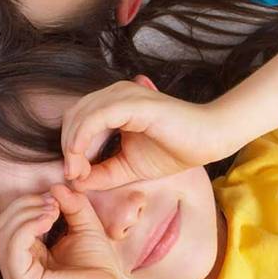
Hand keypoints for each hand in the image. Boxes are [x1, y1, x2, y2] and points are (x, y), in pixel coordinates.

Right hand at [0, 184, 133, 278]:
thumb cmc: (98, 267)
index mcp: (26, 254)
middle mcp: (15, 266)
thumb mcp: (85, 225)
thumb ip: (72, 205)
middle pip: (2, 222)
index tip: (54, 197)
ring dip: (27, 213)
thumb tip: (55, 186)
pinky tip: (48, 221)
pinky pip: (12, 247)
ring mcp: (15, 276)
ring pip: (4, 232)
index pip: (10, 220)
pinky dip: (27, 227)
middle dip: (26, 205)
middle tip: (53, 203)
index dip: (29, 202)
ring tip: (53, 211)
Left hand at [61, 76, 234, 190]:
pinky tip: (81, 157)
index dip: (69, 149)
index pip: (76, 122)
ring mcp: (123, 95)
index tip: (73, 177)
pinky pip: (96, 117)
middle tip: (74, 176)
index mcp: (113, 105)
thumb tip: (75, 183)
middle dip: (68, 149)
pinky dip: (83, 137)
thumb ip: (102, 174)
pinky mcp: (133, 102)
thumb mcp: (128, 167)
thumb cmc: (174, 150)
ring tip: (79, 172)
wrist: (209, 140)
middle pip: (73, 117)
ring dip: (73, 146)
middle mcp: (115, 94)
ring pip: (80, 116)